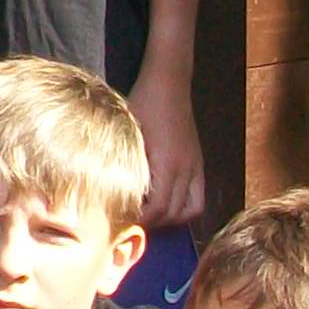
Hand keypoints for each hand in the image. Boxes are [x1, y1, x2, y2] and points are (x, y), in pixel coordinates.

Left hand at [128, 60, 203, 227]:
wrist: (168, 85)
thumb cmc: (142, 105)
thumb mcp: (126, 134)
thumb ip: (123, 164)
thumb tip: (110, 191)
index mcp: (167, 163)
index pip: (159, 208)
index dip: (141, 220)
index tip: (123, 220)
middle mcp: (185, 168)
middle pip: (173, 214)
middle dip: (152, 223)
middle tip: (131, 221)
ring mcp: (195, 166)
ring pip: (190, 210)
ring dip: (170, 219)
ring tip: (149, 215)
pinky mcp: (198, 163)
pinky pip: (199, 197)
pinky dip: (185, 208)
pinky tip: (166, 204)